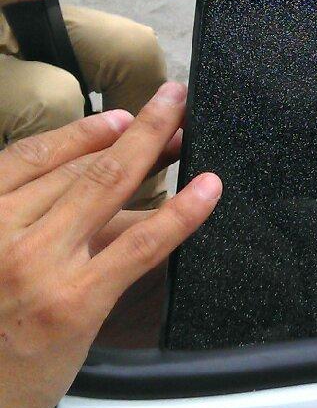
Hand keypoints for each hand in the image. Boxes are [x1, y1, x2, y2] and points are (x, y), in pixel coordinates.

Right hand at [0, 82, 221, 407]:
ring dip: (154, 148)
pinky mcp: (76, 301)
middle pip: (78, 168)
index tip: (117, 116)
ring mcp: (38, 264)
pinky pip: (139, 245)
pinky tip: (205, 191)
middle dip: (133, 134)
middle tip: (170, 107)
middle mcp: (1, 231)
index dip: (82, 131)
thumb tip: (89, 198)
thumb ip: (23, 228)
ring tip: (185, 127)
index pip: (32, 156)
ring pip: (107, 189)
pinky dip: (179, 213)